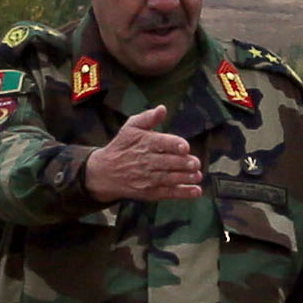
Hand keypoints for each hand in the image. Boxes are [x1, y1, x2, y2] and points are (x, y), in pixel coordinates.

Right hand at [85, 108, 207, 201]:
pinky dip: (183, 193)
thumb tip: (162, 109)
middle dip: (182, 164)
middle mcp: (146, 161)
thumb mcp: (130, 128)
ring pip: (168, 178)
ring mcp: (147, 178)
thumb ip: (148, 118)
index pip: (160, 143)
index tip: (185, 147)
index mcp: (144, 143)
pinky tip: (196, 191)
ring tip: (197, 176)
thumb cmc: (123, 146)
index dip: (173, 145)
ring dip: (185, 178)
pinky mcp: (149, 192)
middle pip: (166, 162)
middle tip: (195, 163)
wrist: (105, 173)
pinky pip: (168, 193)